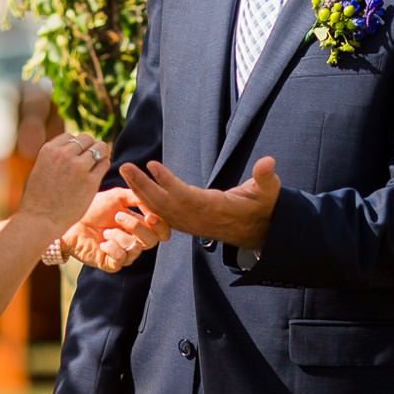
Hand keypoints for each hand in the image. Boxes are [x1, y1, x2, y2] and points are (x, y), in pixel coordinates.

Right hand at [20, 133, 111, 231]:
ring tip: (95, 166)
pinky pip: (104, 163)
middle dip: (89, 147)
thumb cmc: (38, 197)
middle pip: (87, 139)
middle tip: (89, 160)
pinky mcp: (90, 181)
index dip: (75, 146)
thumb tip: (71, 148)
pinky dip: (104, 165)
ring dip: (100, 155)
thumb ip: (54, 156)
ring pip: (99, 148)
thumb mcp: (40, 168)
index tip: (75, 157)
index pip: (70, 137)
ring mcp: (78, 167)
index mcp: (49, 149)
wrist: (40, 219)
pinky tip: (97, 173)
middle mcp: (64, 154)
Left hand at [62, 186, 171, 272]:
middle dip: (136, 226)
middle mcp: (134, 241)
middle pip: (152, 241)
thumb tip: (153, 198)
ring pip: (136, 250)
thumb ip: (137, 196)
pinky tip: (102, 242)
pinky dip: (112, 248)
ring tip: (105, 230)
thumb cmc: (92, 208)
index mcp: (139, 226)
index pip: (161, 231)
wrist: (70, 221)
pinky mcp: (111, 264)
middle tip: (118, 216)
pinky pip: (121, 259)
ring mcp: (123, 254)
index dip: (160, 225)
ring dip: (120, 236)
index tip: (150, 216)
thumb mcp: (117, 196)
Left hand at [121, 155, 281, 249]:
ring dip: (140, 191)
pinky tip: (134, 188)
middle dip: (143, 186)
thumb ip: (266, 177)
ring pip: (159, 209)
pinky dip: (147, 202)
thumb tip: (269, 162)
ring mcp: (190, 223)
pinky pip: (162, 214)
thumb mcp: (269, 191)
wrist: (259, 231)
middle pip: (164, 204)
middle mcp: (198, 218)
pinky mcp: (187, 223)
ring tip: (125, 171)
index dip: (168, 182)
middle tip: (125, 166)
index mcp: (214, 208)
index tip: (152, 165)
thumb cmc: (262, 206)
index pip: (186, 196)